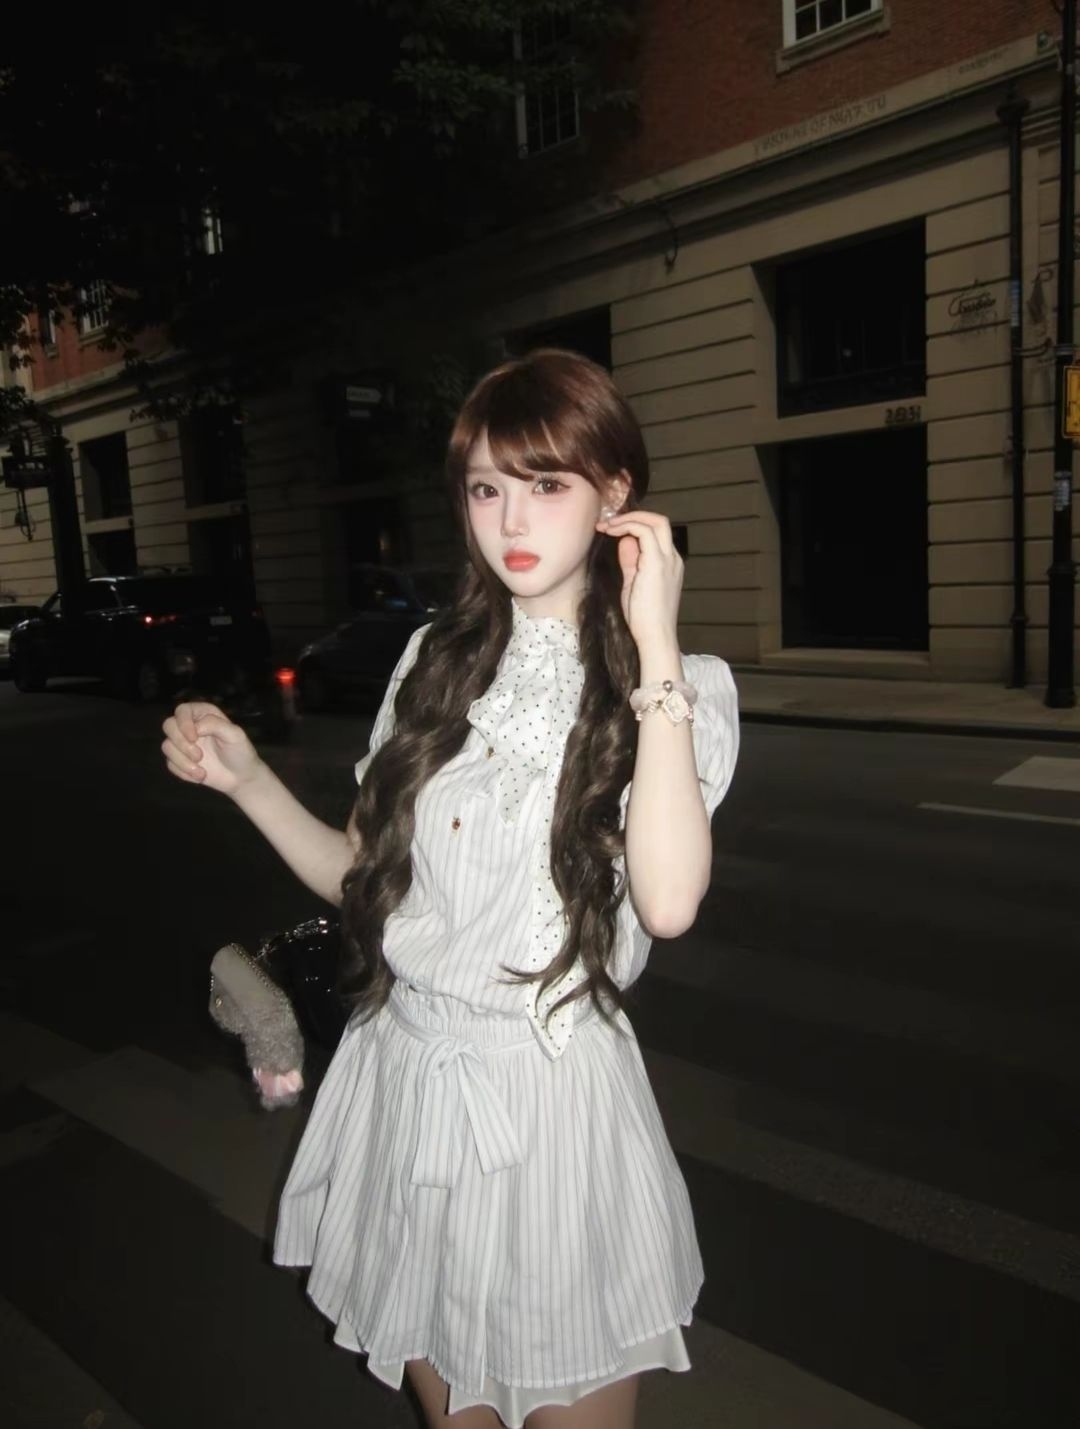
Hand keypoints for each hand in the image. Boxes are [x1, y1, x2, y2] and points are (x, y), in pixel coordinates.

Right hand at [161, 701, 262, 797]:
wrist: (240, 778)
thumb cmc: (240, 752)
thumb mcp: (235, 735)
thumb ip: (216, 725)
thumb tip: (196, 727)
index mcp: (203, 714)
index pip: (182, 710)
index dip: (184, 723)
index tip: (194, 738)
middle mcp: (190, 726)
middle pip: (168, 726)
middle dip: (181, 744)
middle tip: (199, 756)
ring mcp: (183, 744)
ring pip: (166, 746)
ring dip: (183, 762)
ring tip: (202, 772)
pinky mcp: (179, 760)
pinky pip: (170, 764)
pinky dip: (184, 772)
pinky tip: (200, 776)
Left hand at [595, 509, 682, 651]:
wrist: (655, 636)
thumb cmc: (644, 617)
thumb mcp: (633, 583)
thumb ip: (631, 560)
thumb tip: (624, 540)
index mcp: (669, 563)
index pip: (656, 533)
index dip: (634, 526)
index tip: (611, 530)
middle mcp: (673, 558)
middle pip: (660, 521)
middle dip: (633, 516)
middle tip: (608, 522)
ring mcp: (668, 559)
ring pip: (655, 521)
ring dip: (628, 519)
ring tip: (606, 526)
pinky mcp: (657, 563)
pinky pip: (644, 532)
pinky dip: (626, 526)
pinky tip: (610, 532)